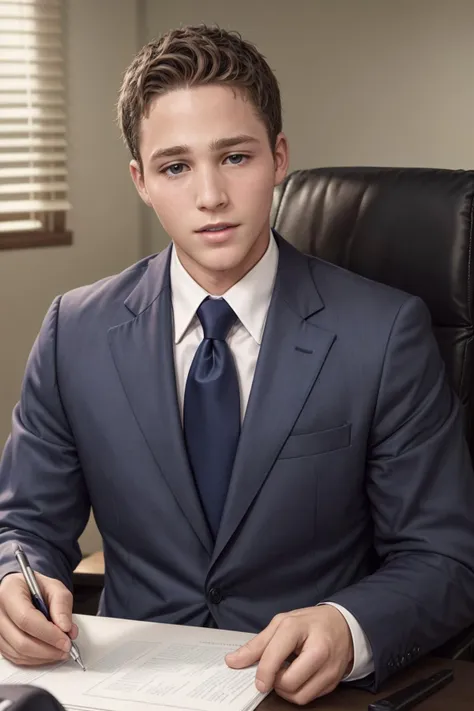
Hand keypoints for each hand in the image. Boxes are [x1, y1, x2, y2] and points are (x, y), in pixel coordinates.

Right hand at [0, 572, 77, 665]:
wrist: (22, 590)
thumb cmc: (37, 588)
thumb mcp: (54, 587)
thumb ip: (62, 605)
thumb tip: (66, 629)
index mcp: (10, 592)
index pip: (26, 619)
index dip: (48, 633)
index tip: (66, 640)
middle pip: (21, 640)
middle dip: (47, 649)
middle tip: (66, 648)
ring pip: (18, 652)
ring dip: (43, 657)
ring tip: (60, 651)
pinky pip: (15, 657)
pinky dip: (34, 659)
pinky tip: (48, 653)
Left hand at [226, 605, 353, 705]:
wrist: (344, 625)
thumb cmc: (310, 623)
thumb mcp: (281, 623)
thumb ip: (257, 644)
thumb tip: (233, 661)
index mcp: (299, 628)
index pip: (275, 655)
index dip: (262, 671)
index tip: (257, 680)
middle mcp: (317, 649)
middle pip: (288, 683)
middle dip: (276, 682)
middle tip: (275, 671)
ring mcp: (328, 668)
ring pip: (299, 696)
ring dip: (286, 691)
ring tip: (287, 673)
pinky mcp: (333, 682)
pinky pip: (310, 698)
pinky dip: (299, 691)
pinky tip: (299, 676)